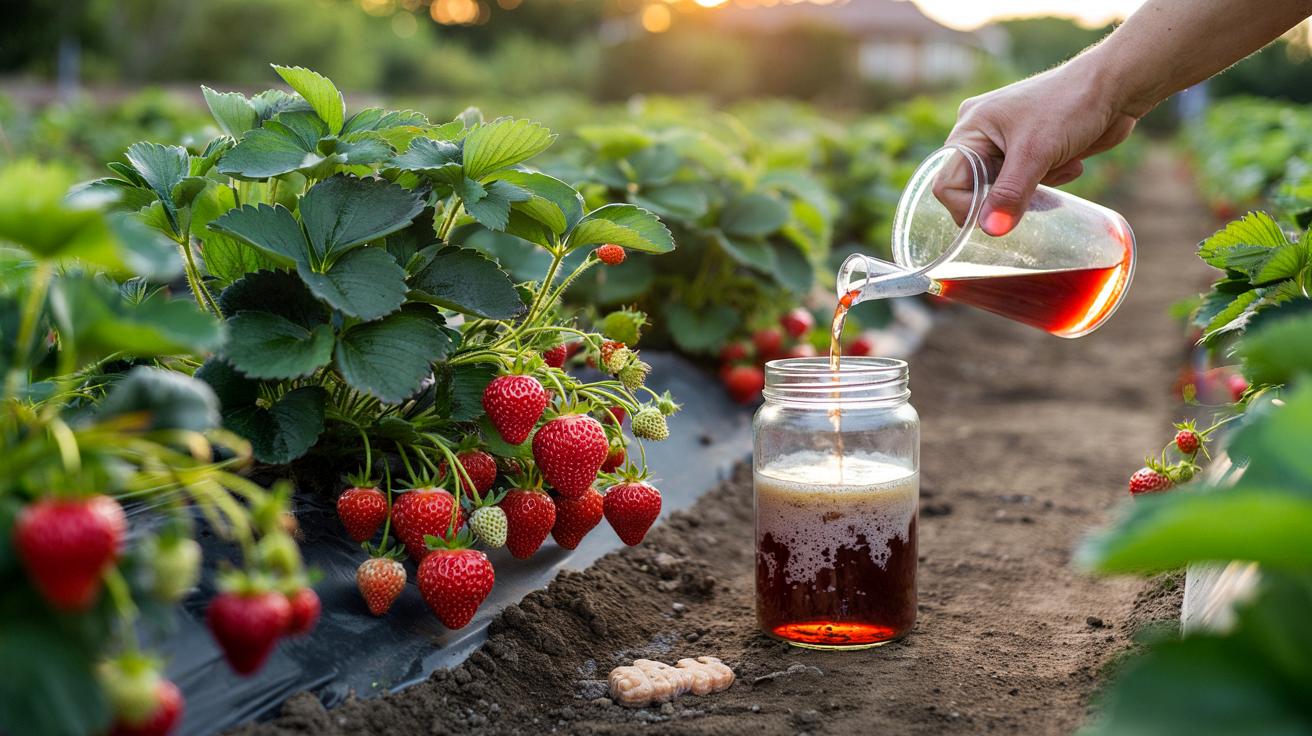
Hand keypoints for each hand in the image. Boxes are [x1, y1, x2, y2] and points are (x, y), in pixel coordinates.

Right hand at [938, 55, 1137, 235]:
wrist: (1116, 87)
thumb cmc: (1071, 105)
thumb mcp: (1036, 152)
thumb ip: (1010, 194)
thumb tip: (991, 231)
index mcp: (970, 127)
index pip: (946, 184)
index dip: (967, 207)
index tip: (998, 217)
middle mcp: (981, 135)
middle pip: (975, 189)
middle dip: (1008, 196)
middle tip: (1035, 186)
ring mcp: (1004, 143)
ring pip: (1003, 191)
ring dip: (1034, 187)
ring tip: (1058, 164)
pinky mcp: (1028, 150)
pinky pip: (1025, 183)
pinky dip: (1048, 179)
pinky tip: (1069, 161)